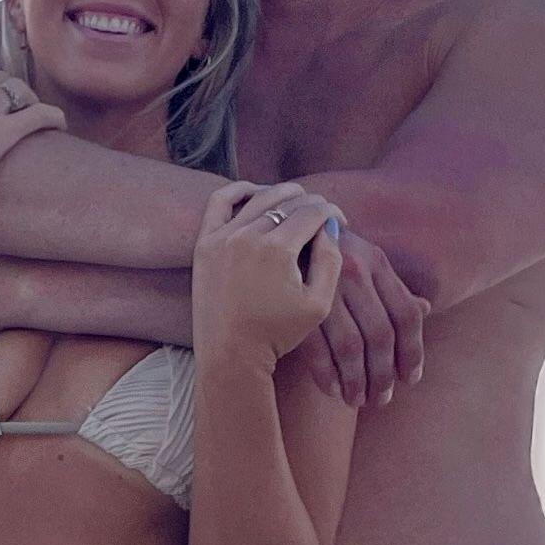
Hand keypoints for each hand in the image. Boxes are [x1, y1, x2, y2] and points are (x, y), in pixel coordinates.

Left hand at [193, 181, 351, 363]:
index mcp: (278, 251)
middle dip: (311, 204)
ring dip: (282, 195)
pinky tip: (256, 193)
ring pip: (259, 198)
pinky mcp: (205, 244)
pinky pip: (220, 202)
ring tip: (296, 203)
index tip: (340, 221)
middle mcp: (248, 237)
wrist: (231, 354)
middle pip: (288, 202)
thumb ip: (331, 260)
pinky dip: (240, 190)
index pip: (312, 212)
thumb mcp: (318, 303)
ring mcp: (223, 238)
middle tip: (321, 216)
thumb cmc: (277, 333)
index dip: (331, 212)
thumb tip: (331, 226)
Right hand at [297, 217, 423, 404]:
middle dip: (384, 375)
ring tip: (358, 401)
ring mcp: (323, 288)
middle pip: (380, 335)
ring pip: (351, 347)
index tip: (410, 380)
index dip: (412, 353)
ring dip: (357, 381)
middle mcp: (354, 272)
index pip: (406, 316)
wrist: (276, 235)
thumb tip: (425, 309)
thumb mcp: (363, 259)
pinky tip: (333, 391)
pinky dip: (327, 375)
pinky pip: (316, 349)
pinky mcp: (295, 304)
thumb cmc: (325, 252)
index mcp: (376, 261)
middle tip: (382, 399)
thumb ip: (392, 287)